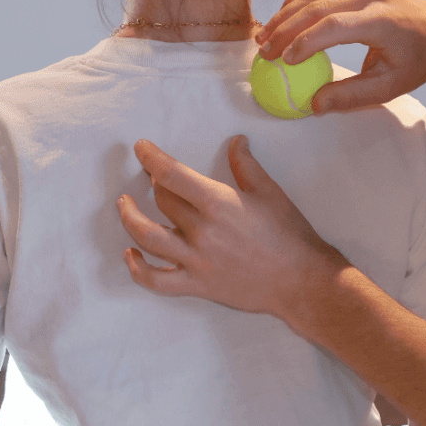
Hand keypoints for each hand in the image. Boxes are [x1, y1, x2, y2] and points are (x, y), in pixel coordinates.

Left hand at [117, 135, 347, 317]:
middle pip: (162, 201)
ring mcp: (195, 260)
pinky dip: (137, 268)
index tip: (141, 148)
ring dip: (130, 218)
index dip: (151, 158)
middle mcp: (201, 230)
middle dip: (153, 183)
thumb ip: (246, 166)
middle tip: (154, 177)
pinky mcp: (196, 284)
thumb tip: (236, 141)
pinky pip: (156, 279)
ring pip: (147, 237)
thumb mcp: (270, 192)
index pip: (171, 174)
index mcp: (218, 203)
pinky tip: (131, 254)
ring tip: (125, 205)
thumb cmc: (289, 234)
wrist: (300, 280)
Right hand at [256, 0, 425, 112]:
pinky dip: (295, 3)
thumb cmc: (417, 60)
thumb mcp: (390, 86)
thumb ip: (352, 96)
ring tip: (265, 38)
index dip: (305, 41)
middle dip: (284, 29)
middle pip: (316, 6)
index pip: (335, 26)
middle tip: (264, 52)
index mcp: (381, 20)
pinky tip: (281, 21)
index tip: (285, 61)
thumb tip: (314, 105)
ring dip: (284, 15)